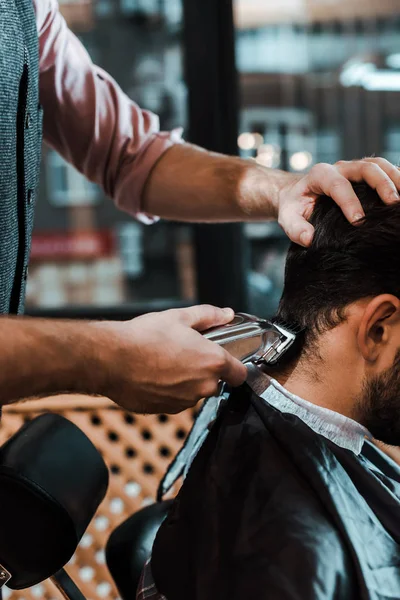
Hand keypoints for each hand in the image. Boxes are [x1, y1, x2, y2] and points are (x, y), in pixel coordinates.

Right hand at [95, 305, 247, 413]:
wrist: (111, 359)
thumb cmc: (144, 337)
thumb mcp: (179, 317)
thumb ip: (209, 316)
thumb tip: (226, 313)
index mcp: (212, 362)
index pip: (240, 374)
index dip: (234, 366)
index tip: (225, 361)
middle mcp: (203, 386)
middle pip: (214, 383)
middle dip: (203, 371)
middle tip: (184, 354)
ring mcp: (184, 401)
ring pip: (193, 392)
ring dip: (185, 382)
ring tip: (164, 362)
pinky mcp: (166, 410)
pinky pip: (174, 401)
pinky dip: (167, 391)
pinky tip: (153, 375)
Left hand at [277, 157, 399, 245]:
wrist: (297, 193)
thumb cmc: (294, 207)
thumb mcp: (288, 218)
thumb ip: (296, 229)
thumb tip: (310, 239)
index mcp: (320, 175)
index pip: (338, 185)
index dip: (350, 202)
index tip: (359, 222)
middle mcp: (339, 167)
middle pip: (366, 168)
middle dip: (382, 184)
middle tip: (394, 204)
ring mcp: (354, 168)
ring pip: (379, 165)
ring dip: (395, 178)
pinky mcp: (364, 174)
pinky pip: (384, 170)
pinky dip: (395, 179)